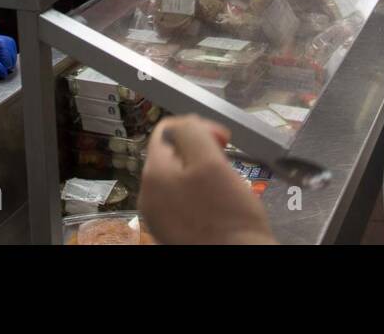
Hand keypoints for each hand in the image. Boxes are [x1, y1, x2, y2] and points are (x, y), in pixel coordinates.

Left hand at [0, 30, 17, 77]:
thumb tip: (4, 74)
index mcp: (2, 43)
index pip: (7, 64)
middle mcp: (9, 42)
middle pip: (11, 63)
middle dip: (1, 65)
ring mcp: (11, 43)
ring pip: (12, 62)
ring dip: (3, 62)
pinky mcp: (11, 45)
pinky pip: (11, 58)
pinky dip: (5, 60)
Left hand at [140, 115, 275, 244]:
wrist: (236, 261)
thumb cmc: (229, 214)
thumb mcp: (211, 162)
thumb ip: (191, 133)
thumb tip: (184, 122)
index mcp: (153, 173)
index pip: (166, 129)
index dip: (198, 128)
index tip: (224, 142)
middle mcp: (147, 194)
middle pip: (171, 153)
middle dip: (199, 151)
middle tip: (225, 163)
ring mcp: (156, 215)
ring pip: (177, 177)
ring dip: (199, 173)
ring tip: (222, 186)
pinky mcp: (169, 231)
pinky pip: (180, 200)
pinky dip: (197, 195)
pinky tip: (215, 205)